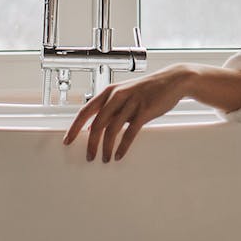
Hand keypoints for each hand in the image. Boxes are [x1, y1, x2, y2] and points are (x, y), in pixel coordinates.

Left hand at [62, 65, 195, 162]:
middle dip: (91, 143)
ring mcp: (130, 103)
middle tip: (89, 156)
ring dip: (106, 148)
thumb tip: (97, 127)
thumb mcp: (125, 96)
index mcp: (109, 92)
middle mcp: (116, 96)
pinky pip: (129, 133)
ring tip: (105, 159)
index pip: (85, 111)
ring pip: (112, 130)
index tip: (68, 140)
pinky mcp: (144, 111)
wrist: (172, 81)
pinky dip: (123, 146)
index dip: (75, 127)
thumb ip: (112, 109)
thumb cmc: (147, 90)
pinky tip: (119, 155)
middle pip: (97, 124)